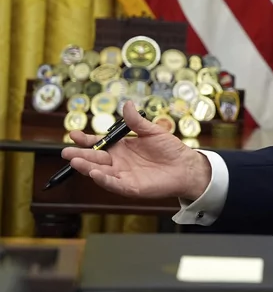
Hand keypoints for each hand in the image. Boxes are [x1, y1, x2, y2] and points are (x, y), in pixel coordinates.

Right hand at [60, 101, 211, 200]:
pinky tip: (95, 174)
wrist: (186, 166)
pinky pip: (115, 185)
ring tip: (76, 161)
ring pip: (101, 172)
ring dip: (88, 168)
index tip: (73, 135)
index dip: (86, 140)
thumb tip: (126, 104)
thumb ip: (137, 121)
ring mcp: (123, 176)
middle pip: (95, 159)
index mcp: (121, 148)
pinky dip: (105, 180)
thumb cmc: (169, 149)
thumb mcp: (152, 131)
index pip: (99, 144)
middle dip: (80, 155)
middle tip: (66, 152)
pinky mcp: (131, 187)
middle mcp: (118, 162)